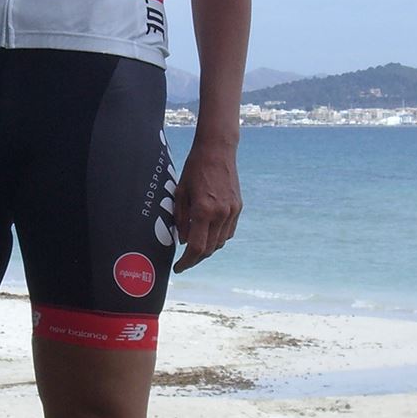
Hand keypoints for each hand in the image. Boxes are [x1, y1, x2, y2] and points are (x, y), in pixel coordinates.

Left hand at [172, 136, 241, 271]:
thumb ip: (181, 219)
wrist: (217, 150)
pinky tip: (208, 235)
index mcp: (204, 210)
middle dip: (196, 259)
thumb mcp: (180, 193)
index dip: (187, 262)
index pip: (197, 247)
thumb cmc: (194, 168)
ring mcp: (232, 211)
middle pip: (210, 249)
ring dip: (208, 249)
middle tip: (184, 261)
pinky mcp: (238, 207)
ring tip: (194, 249)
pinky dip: (218, 238)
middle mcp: (221, 213)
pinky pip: (228, 232)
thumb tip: (183, 242)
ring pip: (221, 242)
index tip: (178, 267)